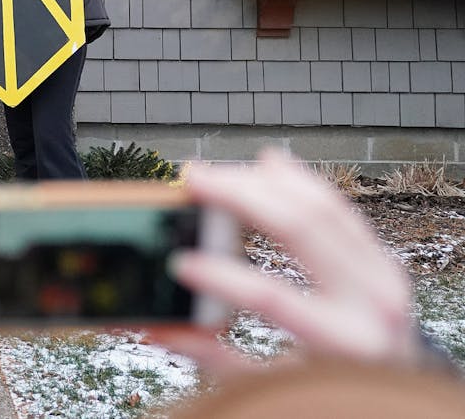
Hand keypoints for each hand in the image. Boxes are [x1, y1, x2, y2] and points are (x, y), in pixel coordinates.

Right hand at [153, 149, 422, 376]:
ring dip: (263, 181)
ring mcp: (383, 274)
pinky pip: (339, 208)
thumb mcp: (276, 390)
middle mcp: (373, 301)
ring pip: (321, 205)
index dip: (222, 276)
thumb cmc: (334, 395)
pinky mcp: (381, 260)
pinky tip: (269, 163)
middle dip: (239, 196)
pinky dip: (301, 182)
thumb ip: (219, 361)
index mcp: (346, 343)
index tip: (179, 263)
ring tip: (216, 172)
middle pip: (300, 228)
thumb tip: (159, 330)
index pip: (273, 297)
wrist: (399, 395)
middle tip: (192, 180)